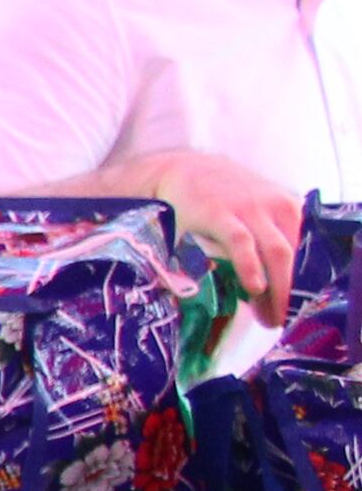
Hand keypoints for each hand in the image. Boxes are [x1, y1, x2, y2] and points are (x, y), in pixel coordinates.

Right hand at [115, 146, 300, 312]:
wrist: (183, 169)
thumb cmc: (221, 197)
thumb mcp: (255, 210)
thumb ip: (268, 238)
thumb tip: (275, 286)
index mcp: (289, 208)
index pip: (307, 250)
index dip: (305, 283)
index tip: (297, 310)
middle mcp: (276, 207)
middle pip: (296, 255)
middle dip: (292, 293)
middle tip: (284, 321)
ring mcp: (249, 209)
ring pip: (277, 252)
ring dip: (278, 288)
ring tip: (270, 316)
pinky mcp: (221, 213)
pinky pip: (241, 243)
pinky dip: (250, 266)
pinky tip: (253, 287)